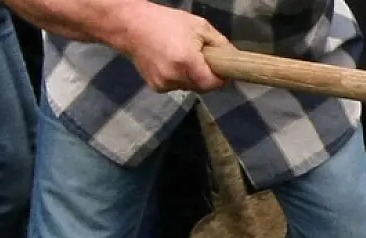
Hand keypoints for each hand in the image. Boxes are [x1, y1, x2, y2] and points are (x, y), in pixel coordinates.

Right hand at [112, 4, 231, 92]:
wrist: (131, 27)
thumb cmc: (167, 22)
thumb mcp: (199, 26)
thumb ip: (220, 44)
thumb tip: (234, 59)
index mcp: (187, 61)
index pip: (212, 84)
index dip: (220, 79)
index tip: (222, 71)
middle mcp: (175, 77)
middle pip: (202, 87)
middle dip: (206, 77)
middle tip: (202, 60)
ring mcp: (164, 84)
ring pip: (189, 88)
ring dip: (191, 77)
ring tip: (182, 57)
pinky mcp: (156, 87)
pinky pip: (176, 86)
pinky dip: (178, 78)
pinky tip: (170, 63)